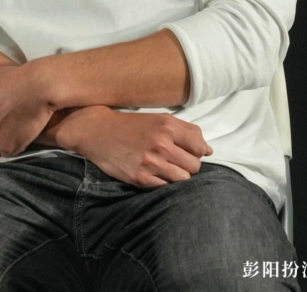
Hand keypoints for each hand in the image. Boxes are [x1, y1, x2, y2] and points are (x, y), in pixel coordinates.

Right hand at [53, 106, 212, 187]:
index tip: (190, 152)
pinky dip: (164, 183)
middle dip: (189, 165)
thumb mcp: (159, 119)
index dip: (199, 151)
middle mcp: (162, 143)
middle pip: (195, 165)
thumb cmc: (132, 125)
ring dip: (178, 176)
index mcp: (168, 126)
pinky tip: (155, 174)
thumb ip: (186, 131)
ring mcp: (151, 162)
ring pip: (183, 179)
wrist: (98, 132)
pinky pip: (166, 187)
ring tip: (165, 168)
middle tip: (176, 161)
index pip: (200, 146)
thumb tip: (209, 150)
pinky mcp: (141, 178)